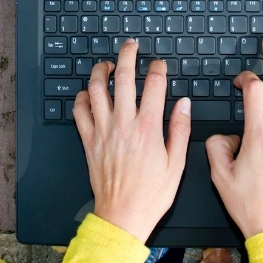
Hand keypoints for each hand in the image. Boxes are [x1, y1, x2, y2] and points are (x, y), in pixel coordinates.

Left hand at [73, 40, 191, 241]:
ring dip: (100, 72)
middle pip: (123, 78)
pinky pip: (79, 112)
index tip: (159, 64)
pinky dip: (81, 98)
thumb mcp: (177, 163)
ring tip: (107, 65)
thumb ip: (180, 129)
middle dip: (127, 56)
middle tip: (130, 46)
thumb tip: (183, 103)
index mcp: (148, 128)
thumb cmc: (151, 195)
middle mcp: (123, 124)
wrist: (122, 216)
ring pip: (96, 90)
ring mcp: (103, 131)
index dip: (157, 69)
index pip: (154, 85)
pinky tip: (88, 94)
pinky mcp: (88, 142)